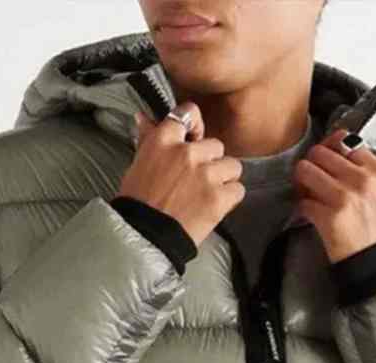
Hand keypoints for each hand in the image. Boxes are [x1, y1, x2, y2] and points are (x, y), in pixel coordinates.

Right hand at [114, 102, 244, 248]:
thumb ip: (148, 140)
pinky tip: (214, 207)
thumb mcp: (138, 166)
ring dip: (224, 180)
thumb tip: (144, 118)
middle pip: (216, 146)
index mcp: (164, 141)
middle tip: (197, 180)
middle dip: (210, 162)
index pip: (189, 114)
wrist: (144, 237)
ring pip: (232, 167)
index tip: (194, 138)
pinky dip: (230, 200)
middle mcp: (187, 153)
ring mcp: (205, 175)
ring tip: (207, 195)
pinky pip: (238, 190)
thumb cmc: (137, 204)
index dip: (194, 127)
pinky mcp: (218, 197)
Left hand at [292, 127, 375, 262]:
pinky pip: (302, 202)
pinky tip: (310, 215)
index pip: (345, 142)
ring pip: (305, 171)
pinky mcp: (329, 217)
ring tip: (307, 194)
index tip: (327, 165)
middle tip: (310, 180)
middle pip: (320, 153)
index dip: (331, 152)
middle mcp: (361, 180)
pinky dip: (302, 209)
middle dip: (311, 165)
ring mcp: (344, 197)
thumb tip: (338, 148)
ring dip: (301, 183)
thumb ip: (364, 170)